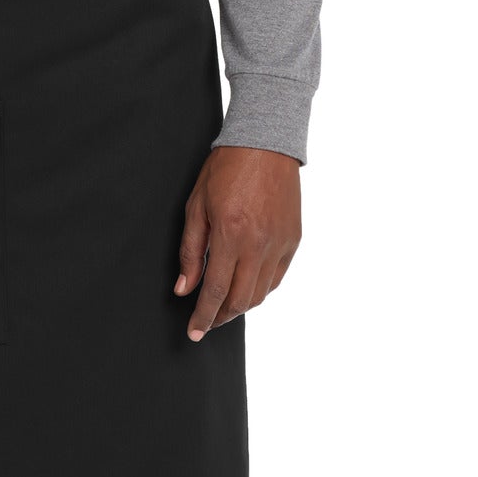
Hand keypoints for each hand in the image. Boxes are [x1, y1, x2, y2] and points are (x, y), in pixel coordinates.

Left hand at [174, 145, 301, 340]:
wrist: (265, 143)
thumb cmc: (225, 170)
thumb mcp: (196, 208)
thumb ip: (191, 252)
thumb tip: (184, 289)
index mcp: (230, 235)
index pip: (214, 292)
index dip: (202, 318)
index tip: (193, 333)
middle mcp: (259, 244)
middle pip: (239, 300)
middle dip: (220, 318)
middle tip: (206, 323)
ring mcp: (279, 244)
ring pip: (259, 294)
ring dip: (239, 307)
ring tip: (223, 308)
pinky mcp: (293, 240)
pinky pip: (275, 278)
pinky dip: (259, 290)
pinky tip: (245, 289)